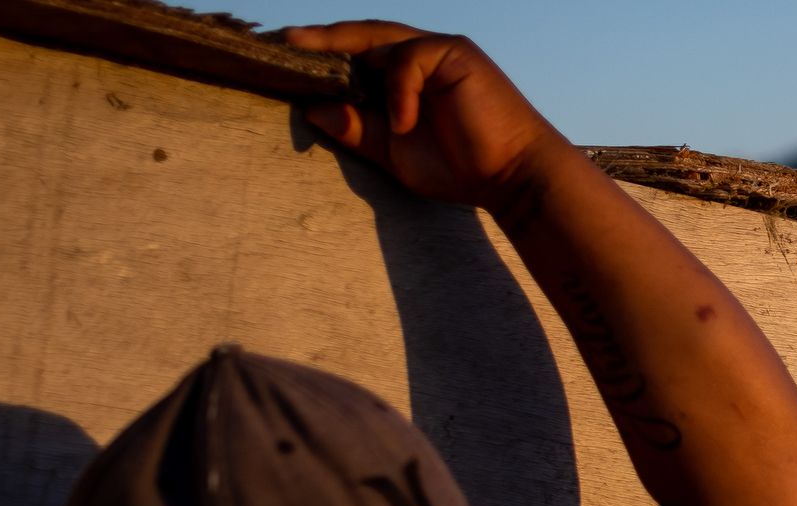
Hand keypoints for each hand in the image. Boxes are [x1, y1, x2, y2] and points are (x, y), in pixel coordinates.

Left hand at [283, 22, 576, 210]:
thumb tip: (312, 108)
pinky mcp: (456, 52)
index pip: (356, 55)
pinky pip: (410, 59)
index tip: (285, 59)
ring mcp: (438, 51)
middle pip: (362, 36)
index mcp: (404, 78)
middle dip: (323, 38)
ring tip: (324, 79)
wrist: (511, 178)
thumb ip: (356, 129)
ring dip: (351, 59)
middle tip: (286, 41)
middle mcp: (421, 57)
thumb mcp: (393, 151)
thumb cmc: (460, 168)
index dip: (323, 54)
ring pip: (381, 39)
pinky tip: (404, 123)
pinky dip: (400, 90)